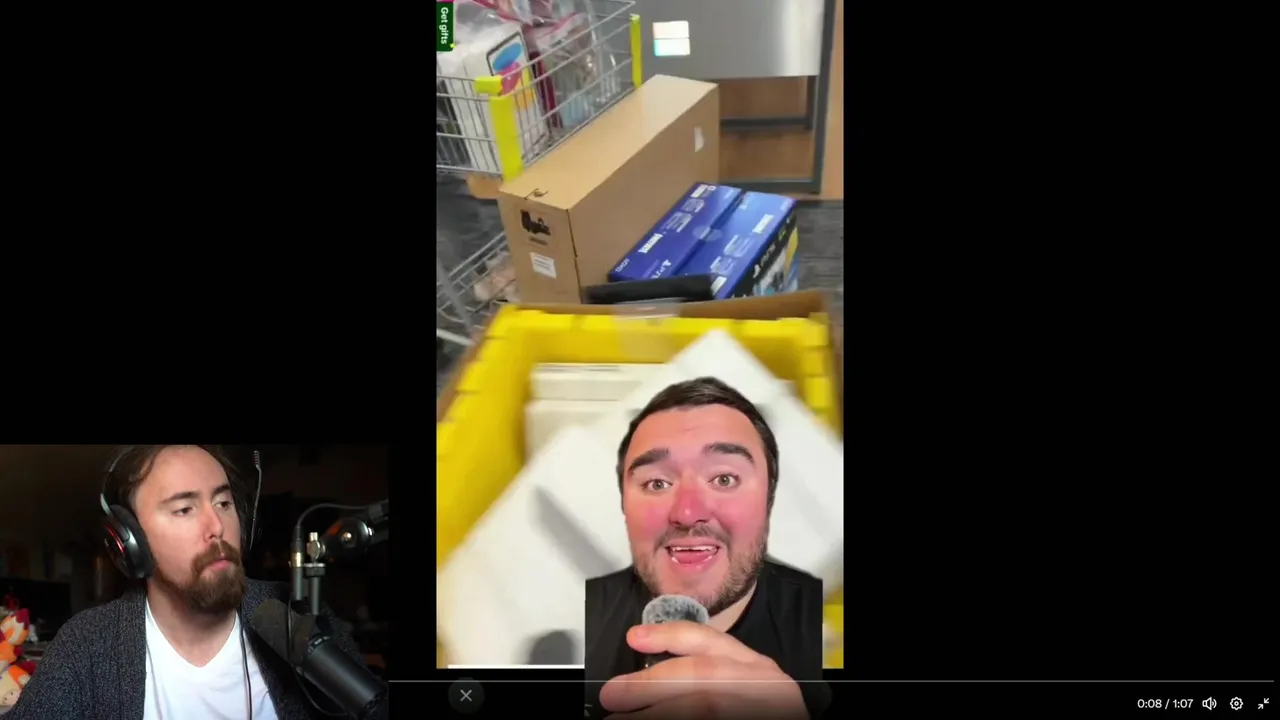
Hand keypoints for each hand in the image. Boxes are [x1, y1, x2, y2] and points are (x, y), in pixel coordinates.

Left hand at [600, 621, 807, 718]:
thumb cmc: (760, 706)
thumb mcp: (742, 686)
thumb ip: (702, 678)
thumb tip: (642, 685)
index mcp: (754, 668)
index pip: (710, 641)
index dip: (669, 636)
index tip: (634, 638)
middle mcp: (761, 684)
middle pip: (703, 674)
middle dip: (652, 683)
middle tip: (613, 695)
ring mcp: (764, 708)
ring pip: (703, 705)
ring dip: (658, 713)